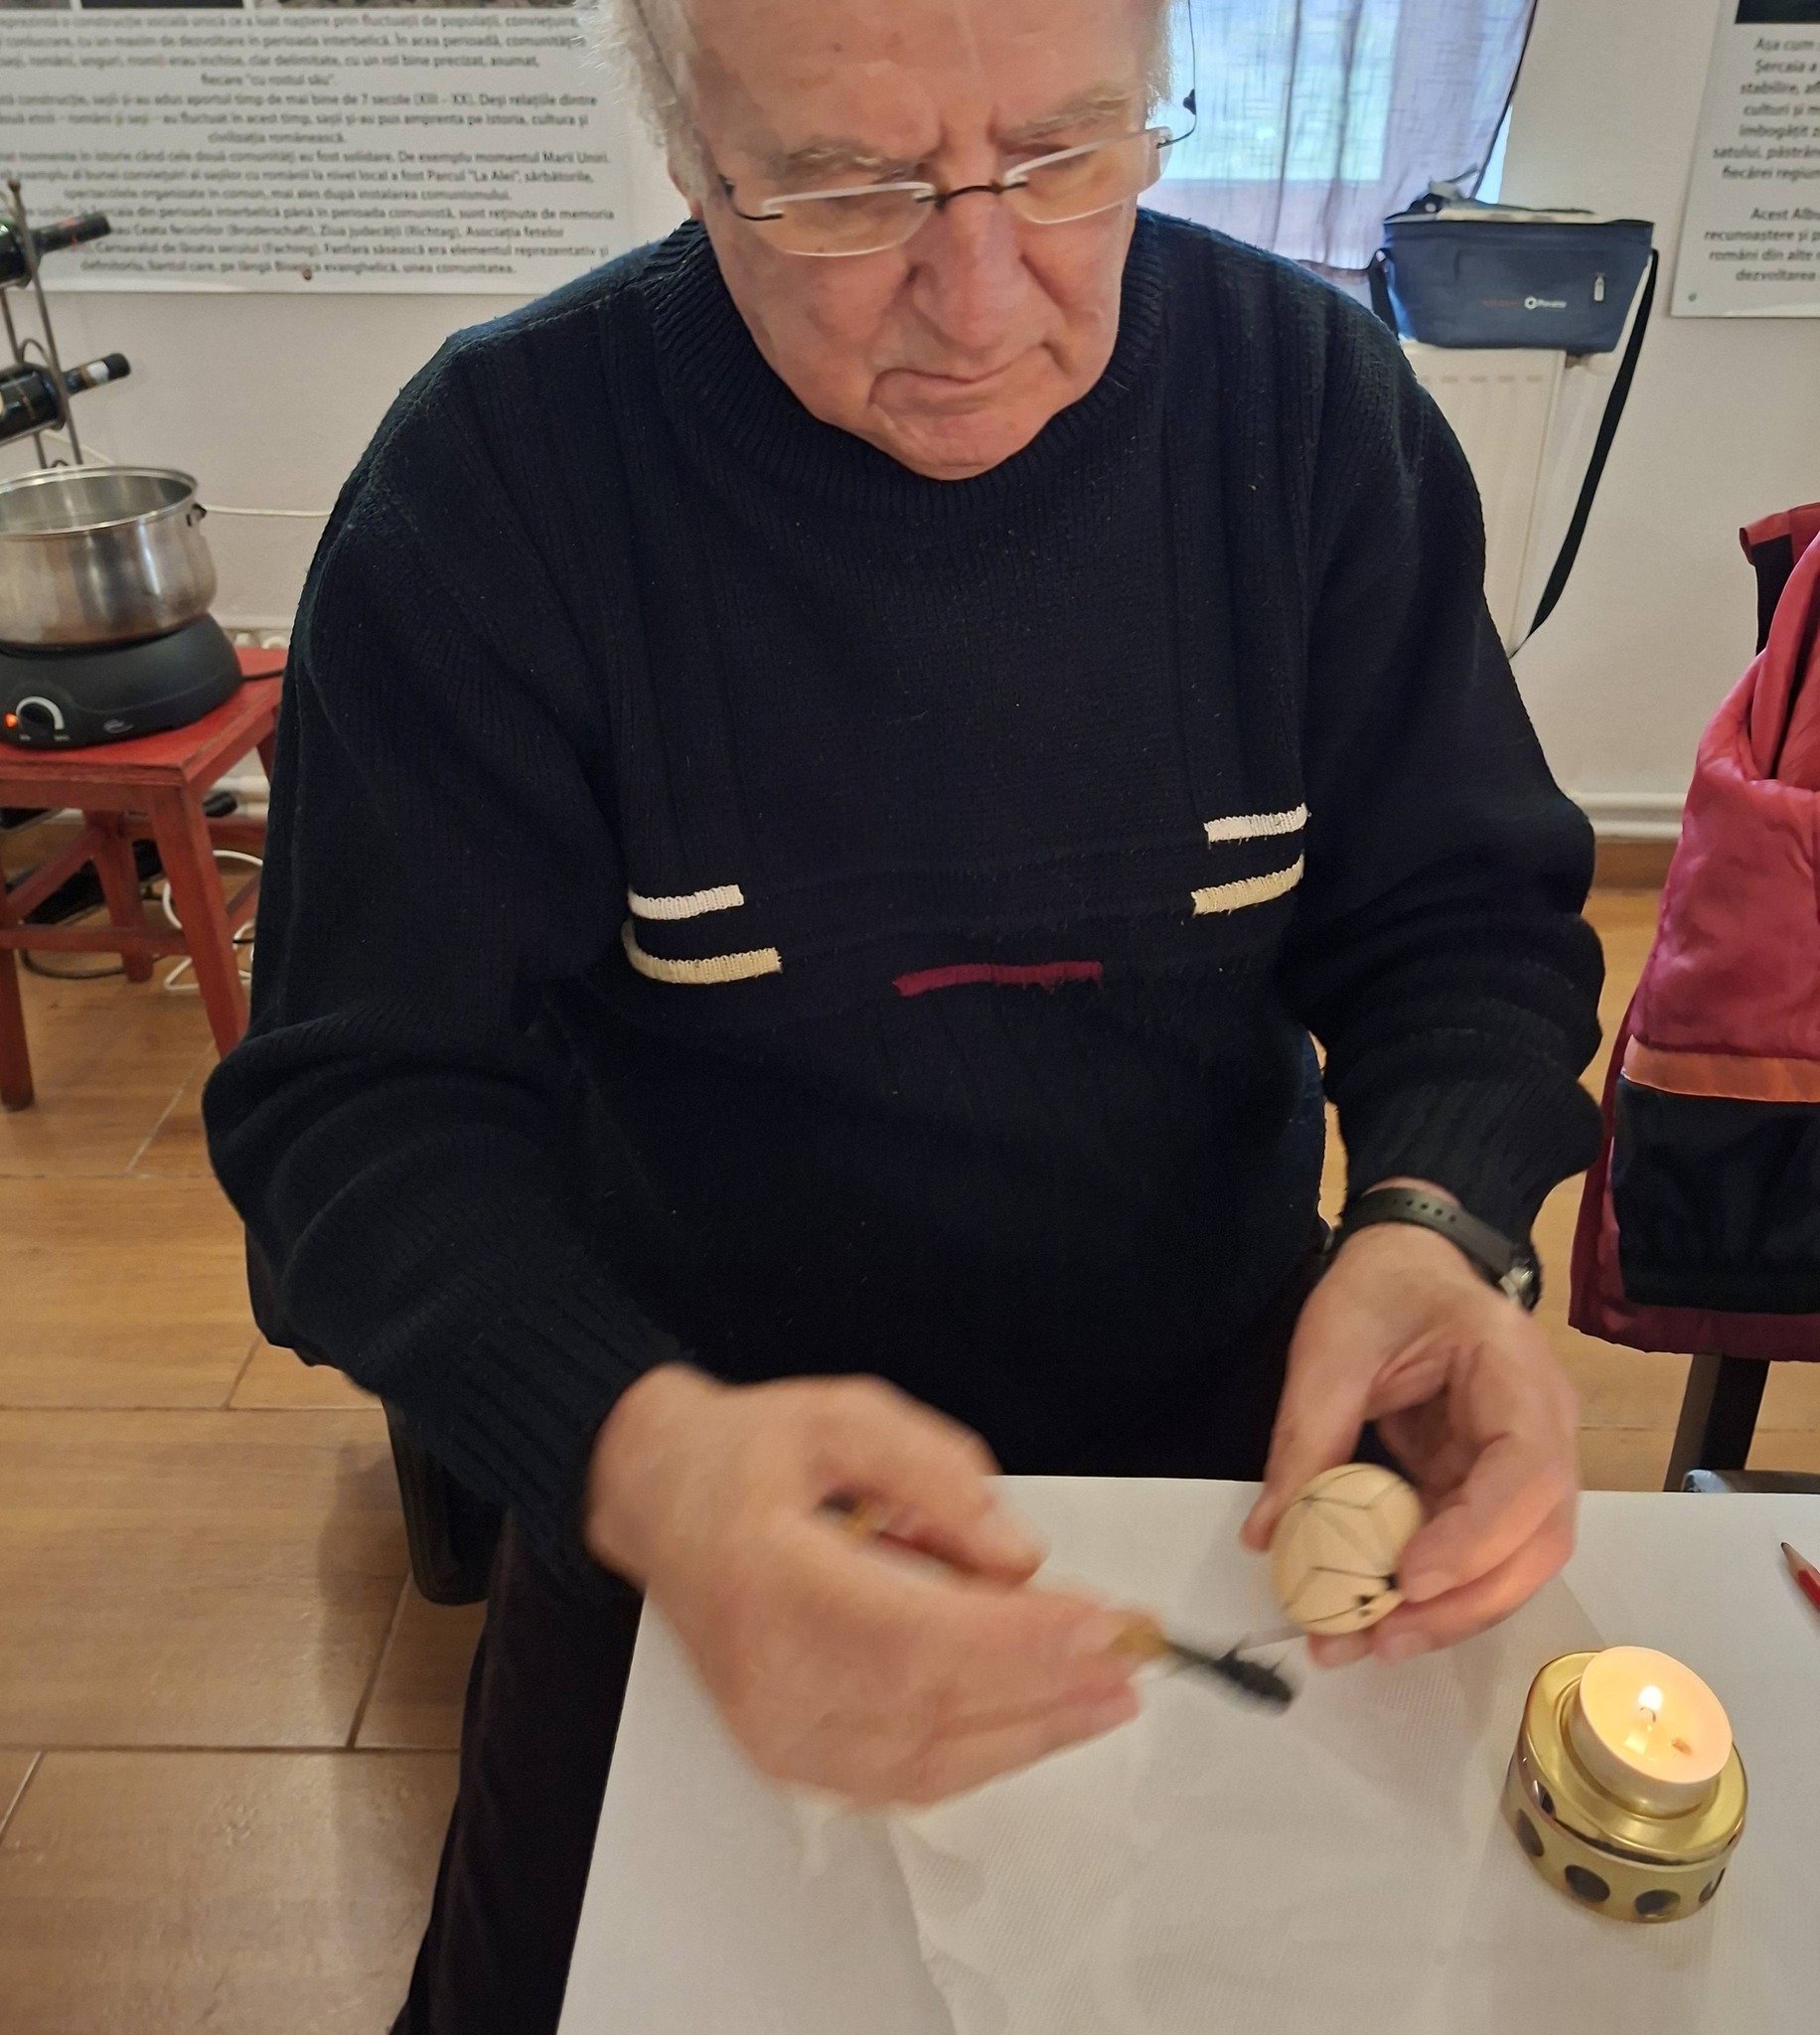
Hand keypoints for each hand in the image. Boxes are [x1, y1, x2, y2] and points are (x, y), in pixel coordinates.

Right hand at [585, 1365, 1140, 1804]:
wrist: (660, 1500)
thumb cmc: (748, 1455)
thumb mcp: (842, 1416)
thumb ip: (934, 1472)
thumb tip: (1019, 1555)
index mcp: (770, 1577)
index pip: (911, 1632)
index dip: (1018, 1640)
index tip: (1104, 1625)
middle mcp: (767, 1672)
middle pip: (929, 1706)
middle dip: (1045, 1687)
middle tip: (1131, 1661)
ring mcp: (774, 1728)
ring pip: (925, 1760)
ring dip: (1029, 1733)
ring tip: (1108, 1698)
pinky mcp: (788, 1755)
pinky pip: (902, 1779)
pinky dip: (981, 1755)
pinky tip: (1039, 1723)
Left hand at [1241, 1208, 1578, 1666]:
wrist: (1408, 1257)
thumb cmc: (1381, 1286)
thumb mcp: (1332, 1345)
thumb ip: (1308, 1434)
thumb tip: (1270, 1535)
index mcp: (1517, 1375)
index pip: (1526, 1472)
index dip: (1476, 1537)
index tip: (1409, 1579)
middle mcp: (1543, 1428)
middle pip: (1536, 1539)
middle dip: (1462, 1602)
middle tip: (1379, 1640)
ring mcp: (1521, 1463)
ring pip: (1512, 1561)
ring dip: (1447, 1613)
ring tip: (1366, 1644)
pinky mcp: (1487, 1486)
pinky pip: (1473, 1551)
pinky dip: (1430, 1591)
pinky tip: (1376, 1618)